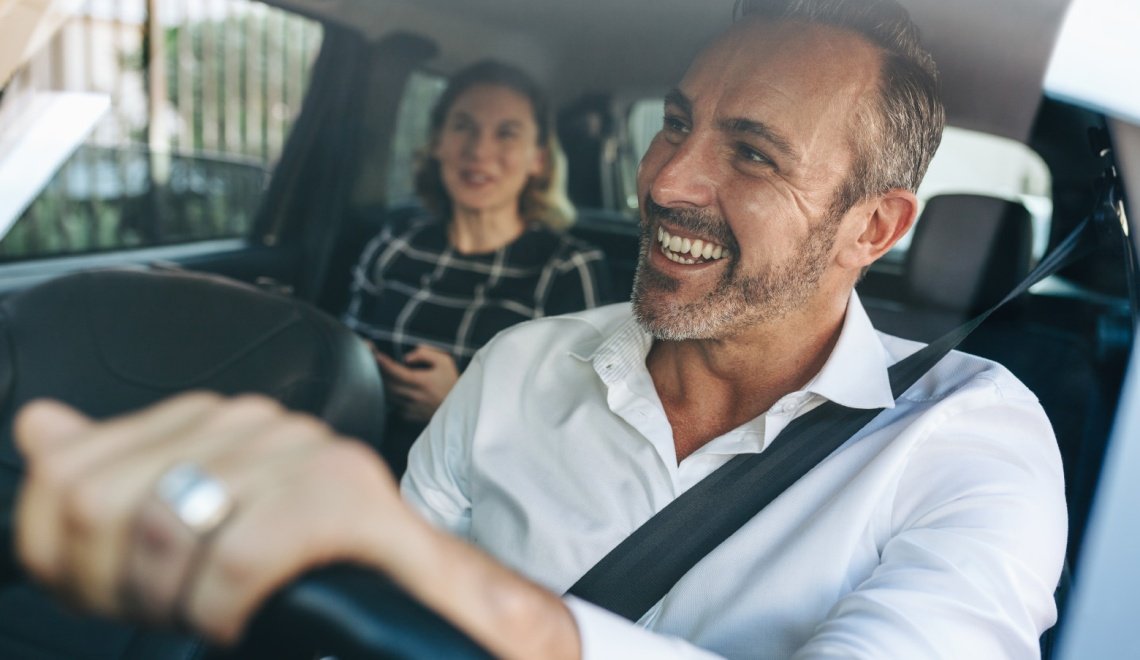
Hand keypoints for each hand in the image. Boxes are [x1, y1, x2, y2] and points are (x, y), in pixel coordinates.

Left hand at [13, 394, 414, 643]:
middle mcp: (251, 419)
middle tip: (166, 610)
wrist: (414, 591)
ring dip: (174, 602)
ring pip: (163, 531)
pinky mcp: (339, 492)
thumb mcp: (191, 527)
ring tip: (211, 613)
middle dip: (114, 584)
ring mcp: (299, 449)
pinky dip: (222, 611)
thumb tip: (40, 426)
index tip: (114, 593)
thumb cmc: (307, 565)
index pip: (68, 474)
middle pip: (100, 502)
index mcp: (207, 419)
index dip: (69, 557)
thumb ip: (114, 475)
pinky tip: (242, 616)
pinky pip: (233, 560)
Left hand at [373, 345, 459, 422]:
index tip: (372, 352)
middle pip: (387, 384)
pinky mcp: (410, 416)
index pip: (395, 371)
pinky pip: (394, 405)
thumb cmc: (453, 382)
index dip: (382, 362)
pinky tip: (389, 388)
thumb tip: (406, 358)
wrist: (462, 408)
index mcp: (421, 382)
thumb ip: (426, 354)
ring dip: (381, 384)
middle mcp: (413, 396)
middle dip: (376, 371)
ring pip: (388, 396)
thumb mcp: (445, 362)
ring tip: (375, 371)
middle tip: (369, 359)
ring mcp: (411, 408)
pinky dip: (389, 397)